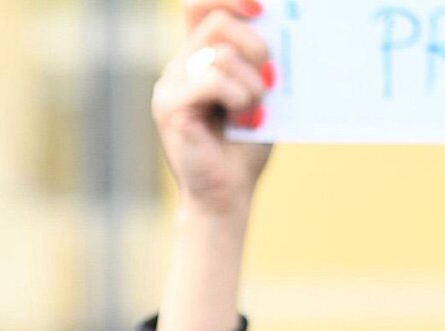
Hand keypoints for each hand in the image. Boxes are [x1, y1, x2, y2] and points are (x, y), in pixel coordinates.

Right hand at [153, 0, 274, 220]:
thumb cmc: (243, 149)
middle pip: (215, 21)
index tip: (260, 6)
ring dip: (251, 81)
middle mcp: (177, 68)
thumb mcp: (258, 95)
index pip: (200, 6)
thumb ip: (260, 62)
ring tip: (254, 110)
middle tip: (269, 73)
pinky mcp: (170, 107)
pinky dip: (238, 96)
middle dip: (253, 41)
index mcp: (196, 60)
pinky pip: (212, 78)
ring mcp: (169, 87)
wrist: (226, 198)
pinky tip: (243, 118)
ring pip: (220, 52)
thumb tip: (275, 25)